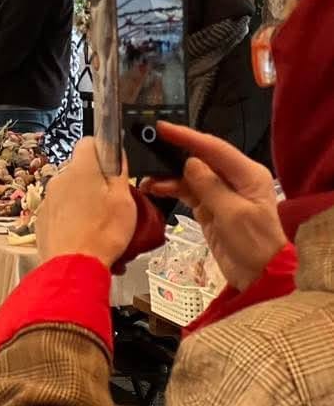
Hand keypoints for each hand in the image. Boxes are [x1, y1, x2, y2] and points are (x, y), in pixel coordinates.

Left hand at [37, 138, 137, 267]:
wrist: (73, 267)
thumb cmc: (101, 235)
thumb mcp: (124, 201)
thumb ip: (119, 173)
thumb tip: (115, 156)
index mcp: (80, 170)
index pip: (89, 143)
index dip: (103, 151)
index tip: (113, 167)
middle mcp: (59, 179)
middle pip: (81, 171)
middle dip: (97, 183)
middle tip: (113, 203)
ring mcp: (48, 199)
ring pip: (71, 192)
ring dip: (85, 203)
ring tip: (102, 226)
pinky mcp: (43, 218)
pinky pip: (61, 211)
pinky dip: (73, 219)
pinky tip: (87, 236)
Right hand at [142, 122, 285, 290]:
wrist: (260, 277)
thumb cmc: (253, 244)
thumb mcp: (233, 214)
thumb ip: (210, 186)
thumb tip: (189, 162)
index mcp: (247, 174)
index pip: (214, 148)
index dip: (187, 136)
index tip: (161, 128)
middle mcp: (235, 177)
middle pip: (200, 157)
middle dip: (173, 153)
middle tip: (146, 147)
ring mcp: (221, 192)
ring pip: (190, 174)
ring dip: (168, 175)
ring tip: (145, 178)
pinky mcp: (210, 207)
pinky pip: (187, 190)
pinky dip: (171, 188)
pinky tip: (153, 188)